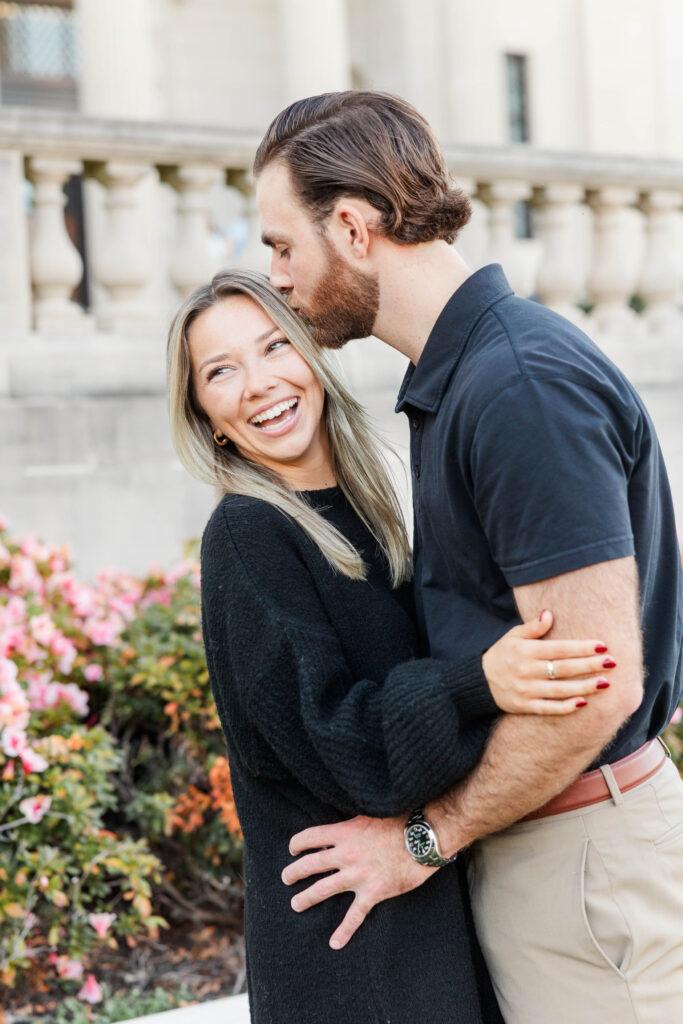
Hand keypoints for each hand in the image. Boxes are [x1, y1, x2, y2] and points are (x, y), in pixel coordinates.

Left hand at [282, 814, 435, 948]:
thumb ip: (350, 826)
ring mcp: (358, 875)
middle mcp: (346, 854)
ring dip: (306, 897)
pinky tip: (334, 943)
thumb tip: (335, 834)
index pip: (310, 837)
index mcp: (344, 832)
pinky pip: (354, 915)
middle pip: (310, 864)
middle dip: (294, 872)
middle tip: (286, 878)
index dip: (297, 843)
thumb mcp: (368, 816)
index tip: (293, 849)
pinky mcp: (372, 893)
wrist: (422, 839)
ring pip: (323, 889)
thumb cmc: (399, 822)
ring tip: (295, 903)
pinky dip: (344, 931)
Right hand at [482, 609, 614, 713]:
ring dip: (585, 687)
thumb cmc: (502, 655)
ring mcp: (526, 690)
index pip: (559, 649)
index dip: (582, 648)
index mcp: (525, 650)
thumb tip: (549, 614)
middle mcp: (526, 670)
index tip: (603, 646)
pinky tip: (584, 702)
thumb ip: (532, 627)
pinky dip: (567, 706)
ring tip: (605, 683)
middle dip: (590, 666)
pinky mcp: (524, 706)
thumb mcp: (512, 636)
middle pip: (564, 669)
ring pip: (561, 690)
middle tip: (612, 663)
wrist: (479, 682)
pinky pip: (549, 708)